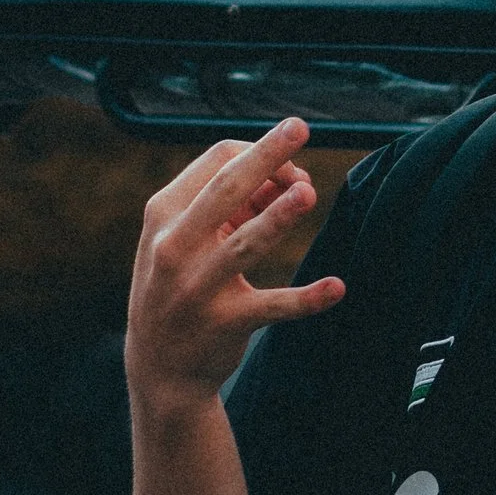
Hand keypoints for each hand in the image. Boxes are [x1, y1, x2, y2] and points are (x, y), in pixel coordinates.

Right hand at [126, 121, 344, 420]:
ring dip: (278, 217)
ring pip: (244, 242)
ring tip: (308, 193)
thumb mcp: (184, 239)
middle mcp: (175, 246)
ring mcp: (197, 286)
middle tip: (301, 127)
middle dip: (266, 155)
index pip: (216, 162)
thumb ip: (228, 206)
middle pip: (226, 187)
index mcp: (164, 214)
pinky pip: (272, 305)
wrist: (159, 367)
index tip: (289, 173)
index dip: (260, 155)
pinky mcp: (225, 322)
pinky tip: (337, 288)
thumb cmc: (179, 284)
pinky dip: (306, 298)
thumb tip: (287, 181)